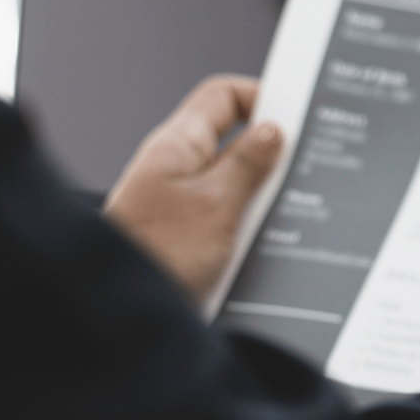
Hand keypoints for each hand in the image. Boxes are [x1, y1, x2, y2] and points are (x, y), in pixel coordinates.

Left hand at [105, 75, 283, 305]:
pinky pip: (225, 218)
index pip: (223, 97)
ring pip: (232, 184)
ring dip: (259, 198)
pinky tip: (259, 247)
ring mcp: (176, 203)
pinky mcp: (182, 237)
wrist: (120, 323)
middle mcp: (174, 168)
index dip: (262, 98)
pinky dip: (246, 227)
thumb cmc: (156, 257)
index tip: (298, 116)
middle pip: (233, 140)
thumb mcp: (218, 204)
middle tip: (300, 170)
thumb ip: (249, 163)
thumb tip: (273, 131)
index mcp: (178, 145)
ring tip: (277, 218)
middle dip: (270, 155)